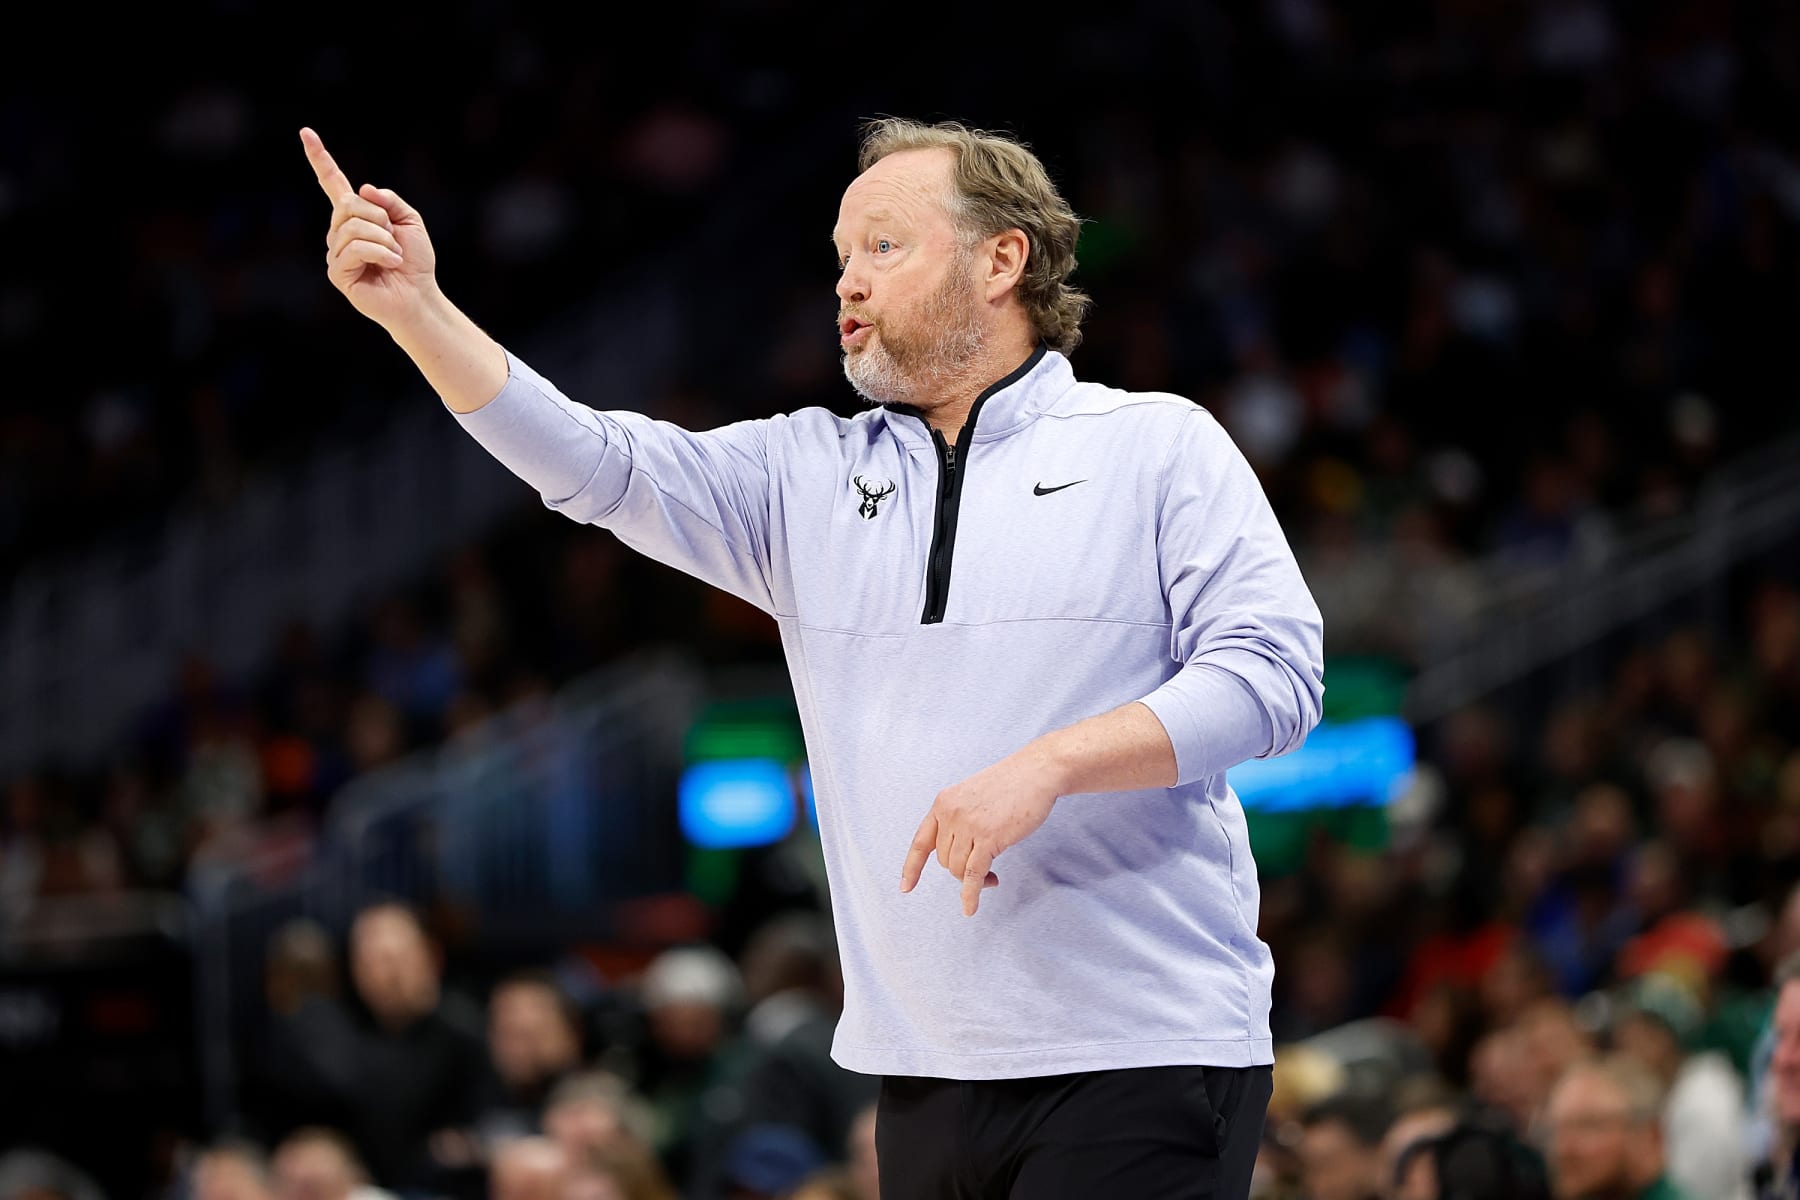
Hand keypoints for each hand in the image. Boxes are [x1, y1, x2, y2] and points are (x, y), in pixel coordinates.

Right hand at [300, 127, 437, 328]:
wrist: (418, 296)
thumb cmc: (414, 262)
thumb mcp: (410, 221)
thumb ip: (390, 200)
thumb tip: (363, 189)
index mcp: (355, 216)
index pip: (333, 184)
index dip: (320, 159)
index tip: (306, 133)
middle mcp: (339, 232)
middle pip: (348, 204)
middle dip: (378, 217)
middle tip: (394, 238)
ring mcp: (335, 252)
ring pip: (352, 226)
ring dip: (383, 239)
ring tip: (394, 257)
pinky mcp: (337, 272)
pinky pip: (354, 248)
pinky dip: (379, 253)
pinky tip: (391, 264)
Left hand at [900, 752, 1060, 916]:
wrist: (1036, 771)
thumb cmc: (1011, 784)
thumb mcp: (972, 796)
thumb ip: (959, 820)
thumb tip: (958, 857)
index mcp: (943, 802)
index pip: (920, 842)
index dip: (912, 867)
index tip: (905, 887)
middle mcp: (950, 813)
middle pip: (943, 860)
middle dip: (960, 870)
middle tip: (983, 870)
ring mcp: (968, 825)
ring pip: (956, 869)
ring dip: (972, 880)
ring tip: (991, 877)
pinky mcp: (989, 838)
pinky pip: (972, 875)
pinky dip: (970, 895)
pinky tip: (970, 908)